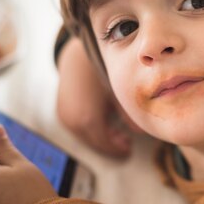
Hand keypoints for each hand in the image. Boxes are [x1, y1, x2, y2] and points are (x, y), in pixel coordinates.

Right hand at [56, 37, 141, 157]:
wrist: (76, 54)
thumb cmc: (100, 70)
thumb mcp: (118, 93)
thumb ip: (129, 116)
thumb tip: (142, 132)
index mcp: (87, 119)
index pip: (105, 144)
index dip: (118, 149)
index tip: (129, 150)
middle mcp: (73, 121)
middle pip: (95, 142)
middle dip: (110, 145)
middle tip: (127, 143)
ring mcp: (65, 117)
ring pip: (86, 135)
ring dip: (102, 137)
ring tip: (118, 134)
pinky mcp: (62, 111)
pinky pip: (78, 127)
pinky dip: (92, 129)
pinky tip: (106, 123)